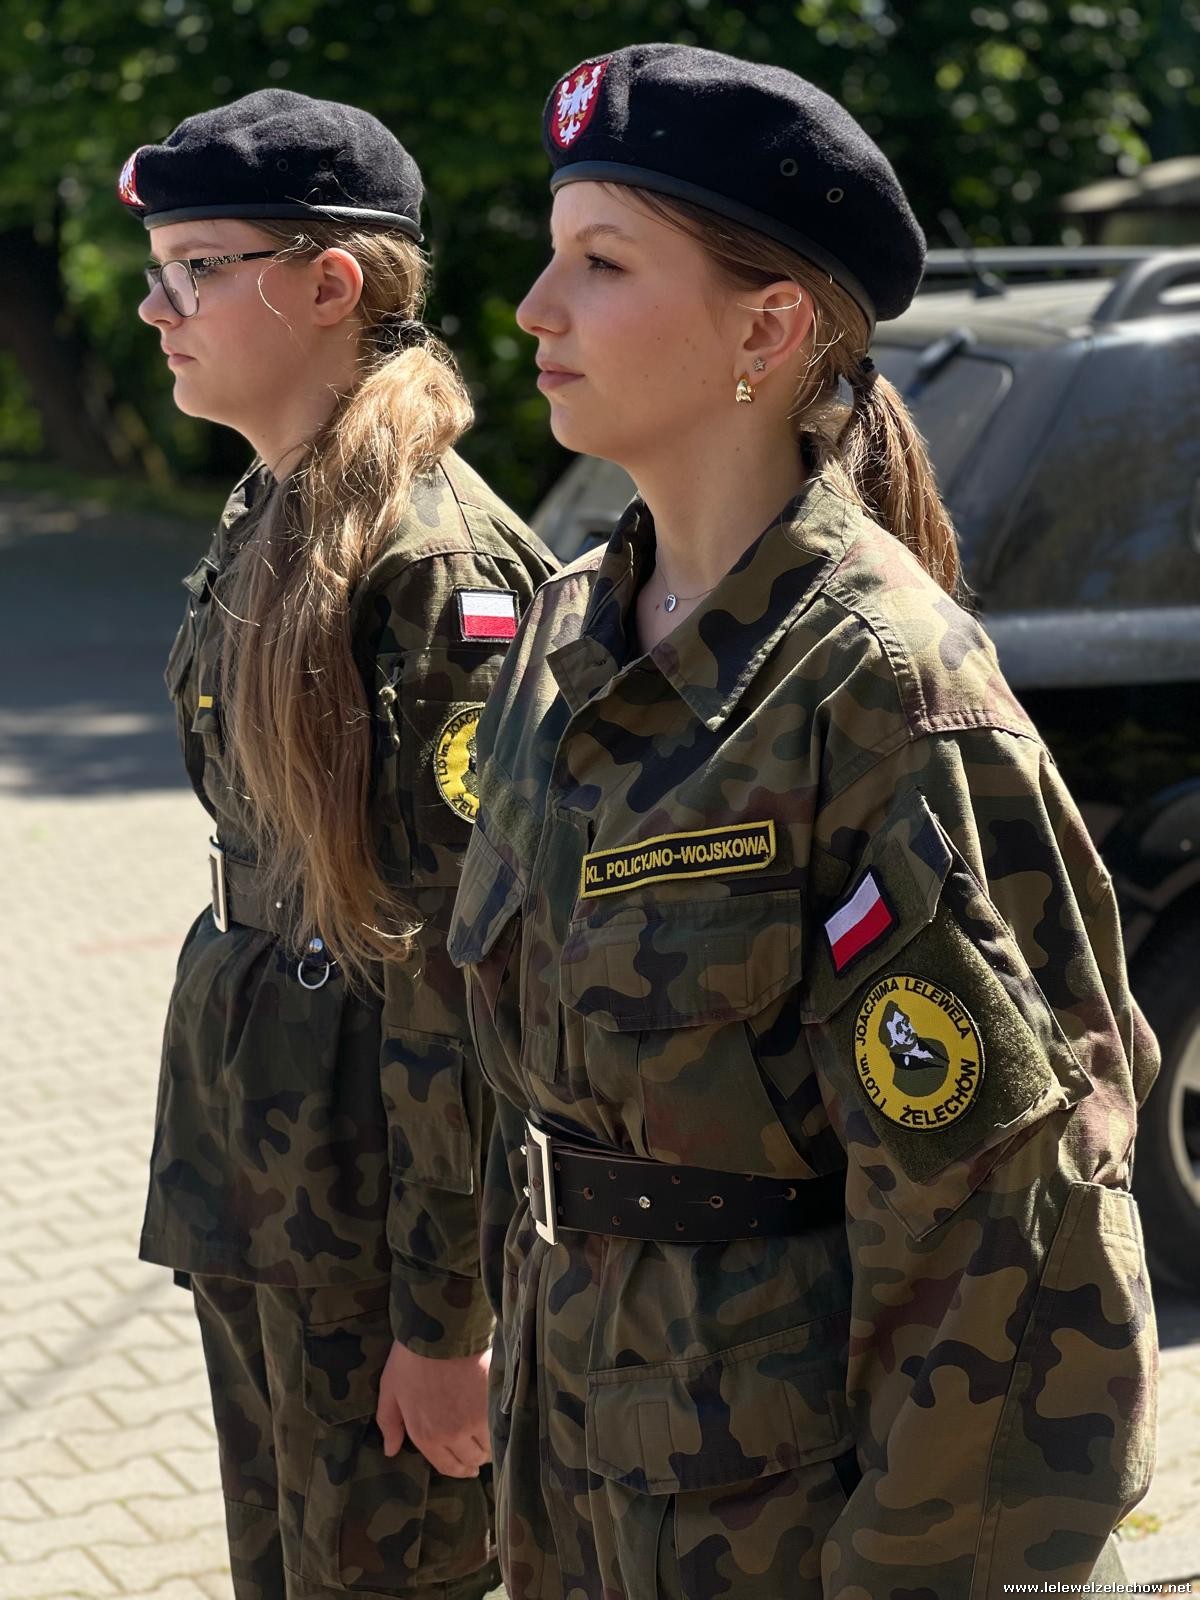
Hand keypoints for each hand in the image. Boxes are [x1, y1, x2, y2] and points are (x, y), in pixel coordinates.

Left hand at [375, 1340, 491, 1478]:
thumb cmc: (412, 1357)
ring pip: (489, 1445)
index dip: (459, 1470)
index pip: (447, 1466)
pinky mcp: (493, 1403)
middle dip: (475, 1457)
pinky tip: (500, 1420)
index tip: (468, 1470)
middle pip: (472, 1459)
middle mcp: (452, 1435)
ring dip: (490, 1443)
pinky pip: (501, 1426)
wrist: (442, 1329)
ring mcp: (475, 1420)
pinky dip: (501, 1426)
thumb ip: (390, 1423)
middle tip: (480, 1450)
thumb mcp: (390, 1389)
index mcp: (426, 1435)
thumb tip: (390, 1451)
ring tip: (490, 1434)